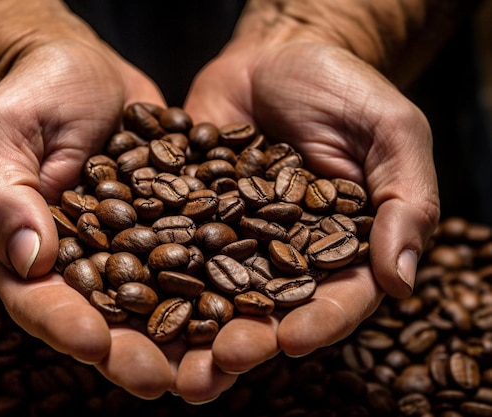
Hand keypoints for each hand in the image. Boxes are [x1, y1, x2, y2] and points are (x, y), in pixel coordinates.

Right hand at [0, 34, 188, 399]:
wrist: (82, 69)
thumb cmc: (34, 92)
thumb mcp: (5, 132)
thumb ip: (5, 195)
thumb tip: (33, 261)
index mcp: (29, 248)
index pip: (40, 299)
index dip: (65, 324)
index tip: (95, 344)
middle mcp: (83, 260)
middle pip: (105, 317)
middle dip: (134, 350)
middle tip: (165, 379)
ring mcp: (131, 245)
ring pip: (158, 300)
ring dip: (186, 334)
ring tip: (218, 361)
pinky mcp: (170, 224)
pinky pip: (195, 258)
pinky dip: (221, 282)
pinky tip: (250, 302)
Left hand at [184, 41, 439, 372]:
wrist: (277, 55)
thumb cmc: (344, 88)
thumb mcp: (391, 133)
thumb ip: (406, 200)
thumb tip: (402, 280)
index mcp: (341, 247)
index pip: (337, 297)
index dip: (319, 321)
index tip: (293, 341)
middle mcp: (283, 253)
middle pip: (267, 309)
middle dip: (244, 341)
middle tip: (216, 367)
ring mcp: (232, 236)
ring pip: (213, 290)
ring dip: (191, 326)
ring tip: (167, 357)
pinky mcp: (189, 212)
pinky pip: (170, 241)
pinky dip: (152, 266)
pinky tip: (128, 289)